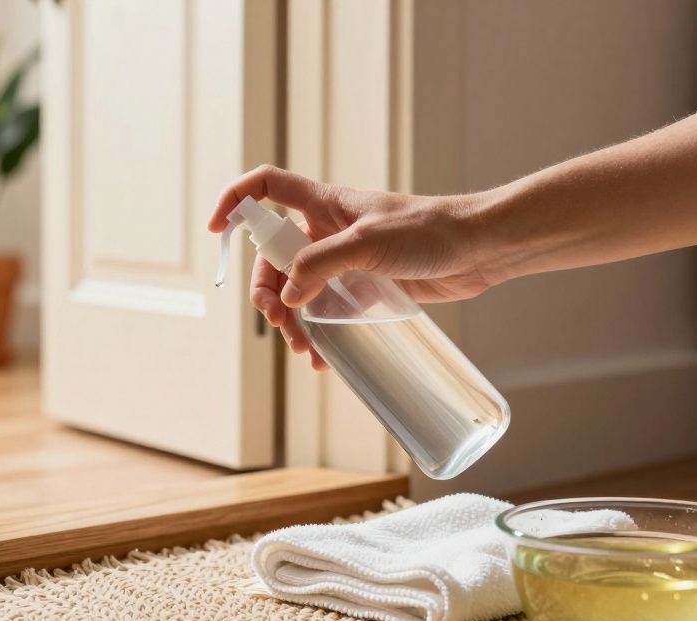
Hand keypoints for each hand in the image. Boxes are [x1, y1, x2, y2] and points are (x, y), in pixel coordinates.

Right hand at [207, 166, 496, 369]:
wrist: (480, 249)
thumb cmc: (430, 231)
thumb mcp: (367, 243)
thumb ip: (320, 264)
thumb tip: (288, 297)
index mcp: (323, 203)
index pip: (265, 187)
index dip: (235, 201)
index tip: (216, 229)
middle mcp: (328, 229)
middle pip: (274, 254)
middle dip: (267, 289)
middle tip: (276, 318)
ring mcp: (345, 259)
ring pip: (298, 288)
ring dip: (292, 319)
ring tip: (302, 347)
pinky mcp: (365, 286)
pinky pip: (328, 310)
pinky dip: (319, 333)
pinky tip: (322, 356)